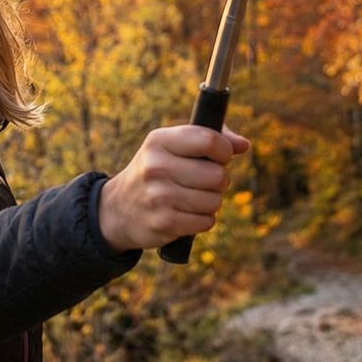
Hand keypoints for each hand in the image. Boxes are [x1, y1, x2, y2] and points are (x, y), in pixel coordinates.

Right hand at [97, 125, 250, 252]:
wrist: (118, 209)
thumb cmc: (156, 172)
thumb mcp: (172, 147)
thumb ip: (208, 138)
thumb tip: (244, 145)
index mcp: (159, 141)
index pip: (209, 140)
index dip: (224, 151)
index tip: (220, 157)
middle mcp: (156, 166)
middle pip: (218, 175)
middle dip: (218, 180)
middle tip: (203, 182)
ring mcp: (159, 196)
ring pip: (215, 201)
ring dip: (211, 202)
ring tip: (192, 199)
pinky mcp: (164, 223)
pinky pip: (206, 221)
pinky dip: (202, 220)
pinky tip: (186, 214)